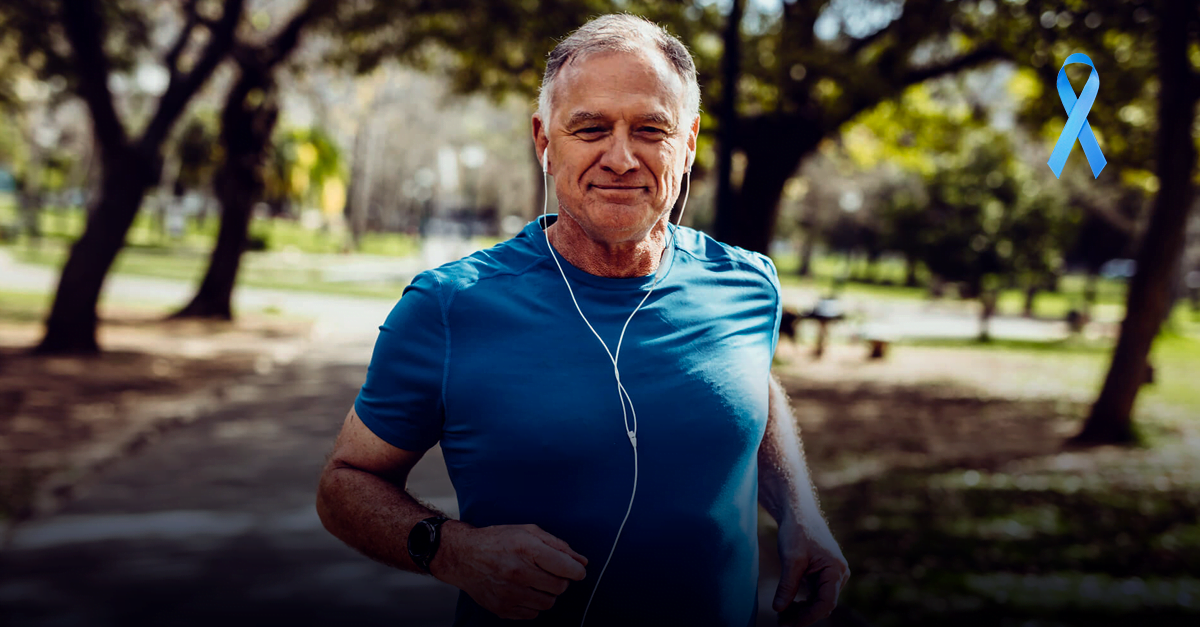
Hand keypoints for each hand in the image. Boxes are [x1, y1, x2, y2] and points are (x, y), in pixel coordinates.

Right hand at [431, 522, 588, 619]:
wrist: (464, 556)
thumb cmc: (498, 540)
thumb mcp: (528, 531)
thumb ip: (558, 545)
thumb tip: (582, 561)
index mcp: (526, 548)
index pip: (566, 568)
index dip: (577, 571)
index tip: (576, 571)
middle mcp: (518, 572)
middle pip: (559, 587)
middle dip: (560, 580)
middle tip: (549, 572)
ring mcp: (509, 593)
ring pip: (548, 603)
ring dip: (546, 593)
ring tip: (535, 581)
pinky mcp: (502, 608)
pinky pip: (532, 614)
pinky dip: (532, 604)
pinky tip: (523, 590)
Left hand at [772, 517, 849, 625]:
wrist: (799, 513)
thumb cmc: (797, 531)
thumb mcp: (790, 559)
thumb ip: (787, 586)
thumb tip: (778, 609)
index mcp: (835, 570)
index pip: (826, 603)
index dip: (808, 617)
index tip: (789, 624)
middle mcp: (838, 575)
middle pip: (823, 605)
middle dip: (803, 616)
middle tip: (780, 622)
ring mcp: (832, 575)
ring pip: (819, 602)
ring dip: (802, 611)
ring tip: (781, 616)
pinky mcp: (823, 574)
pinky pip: (815, 594)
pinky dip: (803, 602)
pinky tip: (787, 605)